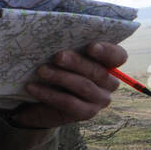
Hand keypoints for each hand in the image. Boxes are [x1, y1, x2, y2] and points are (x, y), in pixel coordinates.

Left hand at [9, 41, 128, 128]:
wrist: (40, 103)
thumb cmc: (55, 71)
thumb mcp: (61, 59)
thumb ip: (66, 50)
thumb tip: (52, 35)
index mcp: (108, 64)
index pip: (118, 56)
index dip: (107, 51)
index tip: (90, 47)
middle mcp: (109, 83)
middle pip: (97, 71)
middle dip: (76, 63)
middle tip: (57, 56)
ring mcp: (99, 100)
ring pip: (83, 86)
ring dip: (61, 77)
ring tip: (41, 70)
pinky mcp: (86, 113)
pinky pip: (69, 102)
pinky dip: (49, 94)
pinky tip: (32, 87)